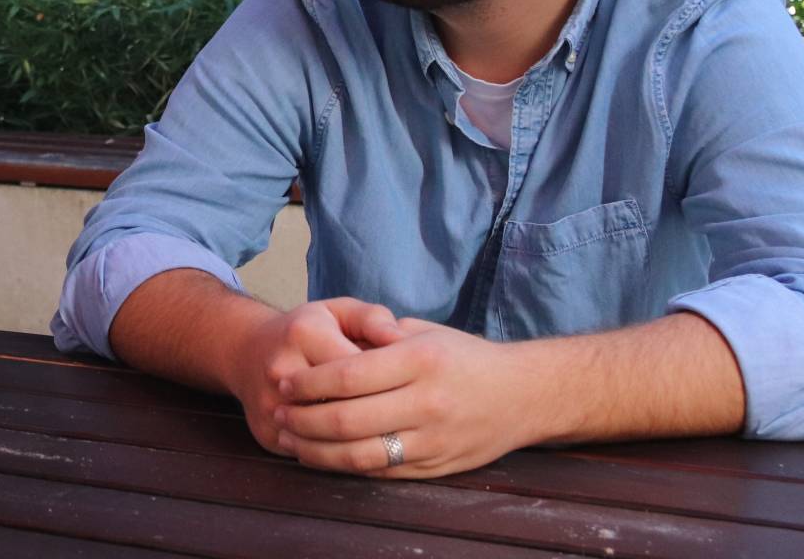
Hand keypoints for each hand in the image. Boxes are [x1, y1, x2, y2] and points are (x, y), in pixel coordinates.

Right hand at [226, 298, 404, 455]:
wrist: (248, 351)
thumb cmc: (308, 330)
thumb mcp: (339, 311)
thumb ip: (374, 319)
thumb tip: (402, 341)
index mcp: (304, 333)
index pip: (357, 369)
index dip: (389, 384)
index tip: (408, 391)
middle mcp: (281, 369)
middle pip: (342, 407)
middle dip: (378, 417)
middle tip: (405, 421)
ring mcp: (270, 405)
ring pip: (327, 437)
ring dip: (361, 442)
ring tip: (387, 438)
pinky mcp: (267, 433)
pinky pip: (311, 454)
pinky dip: (338, 455)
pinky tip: (362, 450)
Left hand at [272, 317, 545, 477]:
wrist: (524, 395)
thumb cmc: (465, 357)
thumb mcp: (423, 332)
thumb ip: (376, 337)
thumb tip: (322, 347)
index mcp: (420, 360)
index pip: (348, 375)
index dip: (308, 382)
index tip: (285, 382)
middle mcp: (427, 402)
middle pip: (347, 419)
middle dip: (303, 419)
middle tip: (280, 413)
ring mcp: (433, 439)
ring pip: (360, 454)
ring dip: (317, 451)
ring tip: (292, 440)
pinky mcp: (437, 466)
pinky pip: (381, 471)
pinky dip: (346, 466)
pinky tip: (324, 457)